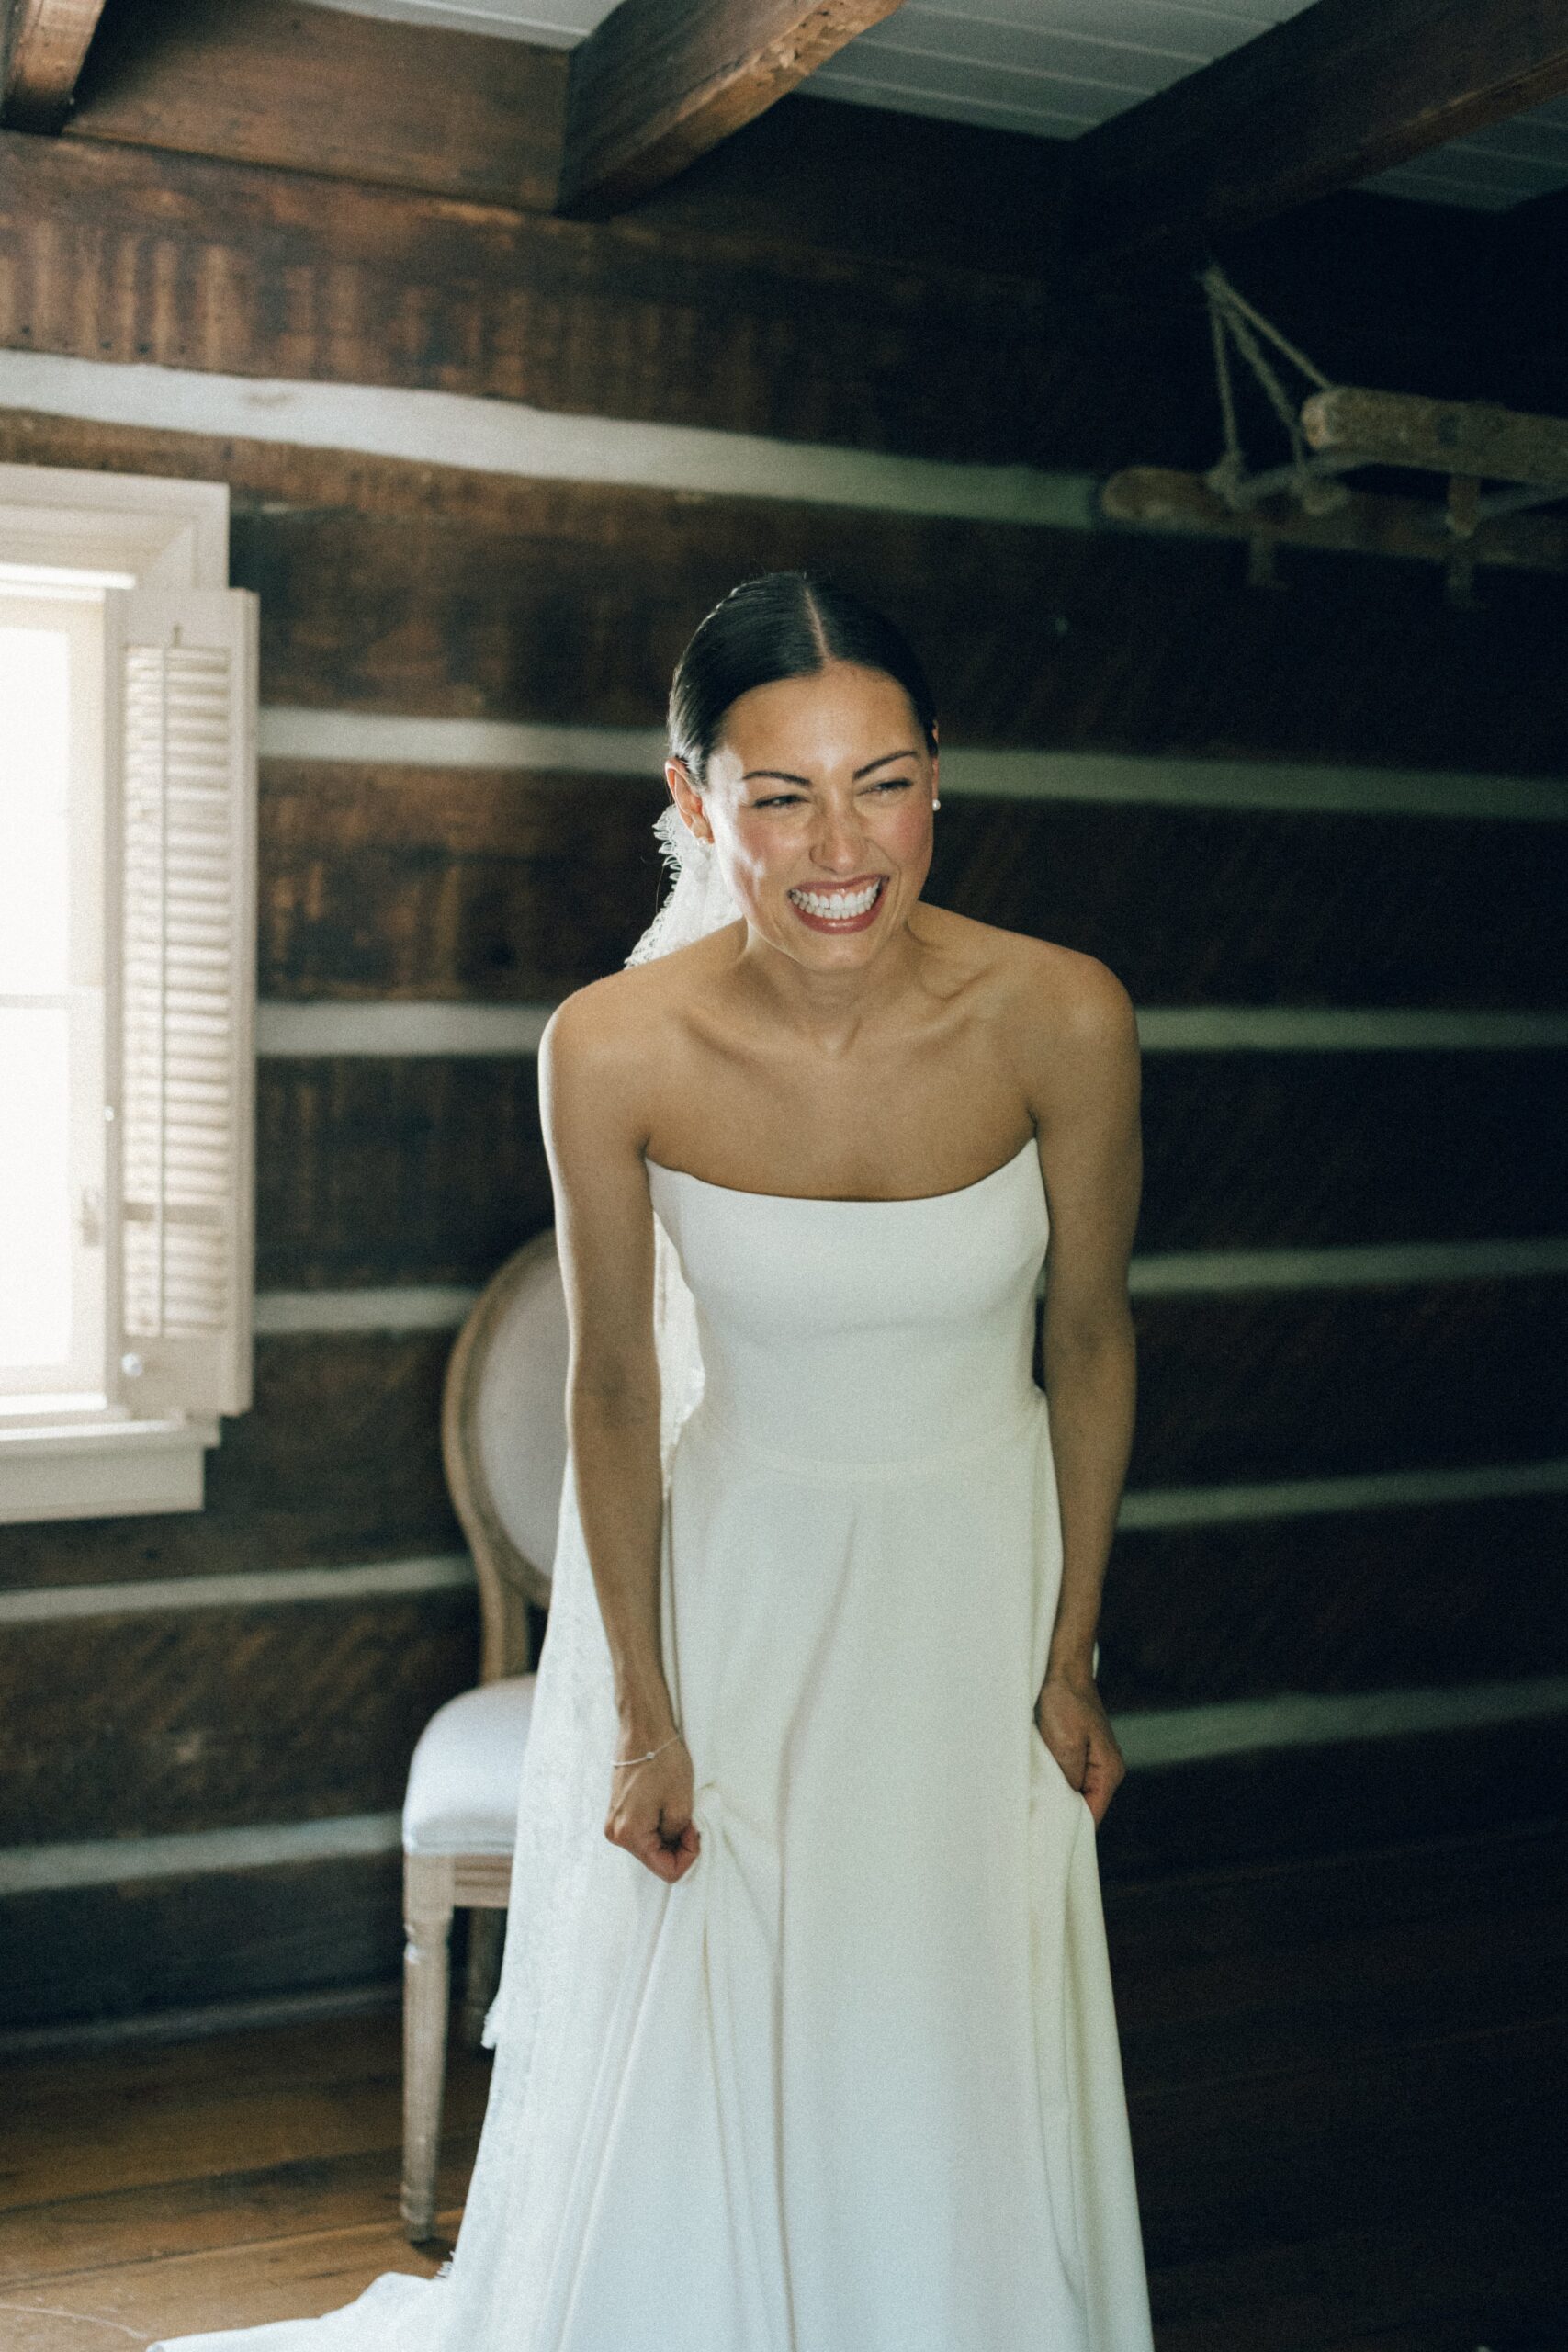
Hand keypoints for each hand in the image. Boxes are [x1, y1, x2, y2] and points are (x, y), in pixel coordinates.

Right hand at [605, 1735, 700, 1882]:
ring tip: (679, 1807)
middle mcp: (616, 1833)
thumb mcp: (681, 1804)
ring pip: (651, 1845)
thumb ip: (679, 1835)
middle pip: (656, 1859)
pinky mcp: (619, 1810)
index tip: (695, 1831)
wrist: (644, 1729)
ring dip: (670, 1833)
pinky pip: (643, 1829)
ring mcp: (615, 1821)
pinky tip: (667, 1803)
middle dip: (678, 1844)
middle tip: (691, 1819)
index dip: (688, 1856)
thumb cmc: (663, 1762)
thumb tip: (674, 1842)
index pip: (666, 1870)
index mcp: (629, 1835)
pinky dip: (660, 1823)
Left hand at [1035, 1668, 1124, 1825]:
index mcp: (1109, 1772)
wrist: (1062, 1666)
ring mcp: (1093, 1759)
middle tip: (1034, 1822)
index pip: (1092, 1816)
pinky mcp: (1079, 1749)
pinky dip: (1053, 1778)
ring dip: (1055, 1794)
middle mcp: (1106, 1769)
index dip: (1072, 1829)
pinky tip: (1035, 1780)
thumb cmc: (1065, 1702)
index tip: (1046, 1838)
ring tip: (1032, 1801)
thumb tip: (1067, 1808)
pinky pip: (1067, 1774)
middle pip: (1084, 1805)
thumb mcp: (1064, 1746)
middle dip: (1062, 1812)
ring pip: (1073, 1790)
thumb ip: (1069, 1779)